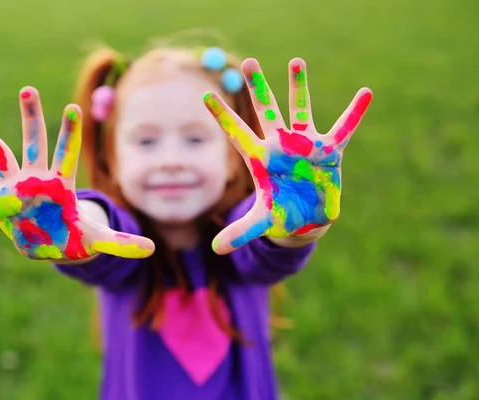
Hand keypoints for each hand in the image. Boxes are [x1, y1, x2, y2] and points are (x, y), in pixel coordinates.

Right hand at [0, 87, 154, 260]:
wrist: (52, 242)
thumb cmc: (75, 235)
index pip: (69, 153)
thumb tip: (152, 248)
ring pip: (1, 158)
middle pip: (35, 142)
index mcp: (63, 183)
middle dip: (32, 118)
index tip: (75, 108)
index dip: (71, 133)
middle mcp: (38, 178)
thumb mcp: (99, 241)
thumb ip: (123, 243)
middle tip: (28, 90)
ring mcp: (15, 188)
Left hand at [204, 58, 371, 253]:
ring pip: (300, 111)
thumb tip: (216, 250)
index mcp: (260, 159)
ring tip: (296, 61)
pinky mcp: (329, 151)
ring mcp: (304, 145)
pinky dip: (354, 113)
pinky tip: (366, 93)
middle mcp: (280, 146)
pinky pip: (343, 129)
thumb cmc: (280, 215)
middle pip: (266, 112)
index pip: (237, 133)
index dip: (222, 116)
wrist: (307, 217)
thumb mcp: (261, 222)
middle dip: (258, 88)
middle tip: (248, 62)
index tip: (205, 96)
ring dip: (299, 88)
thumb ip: (240, 232)